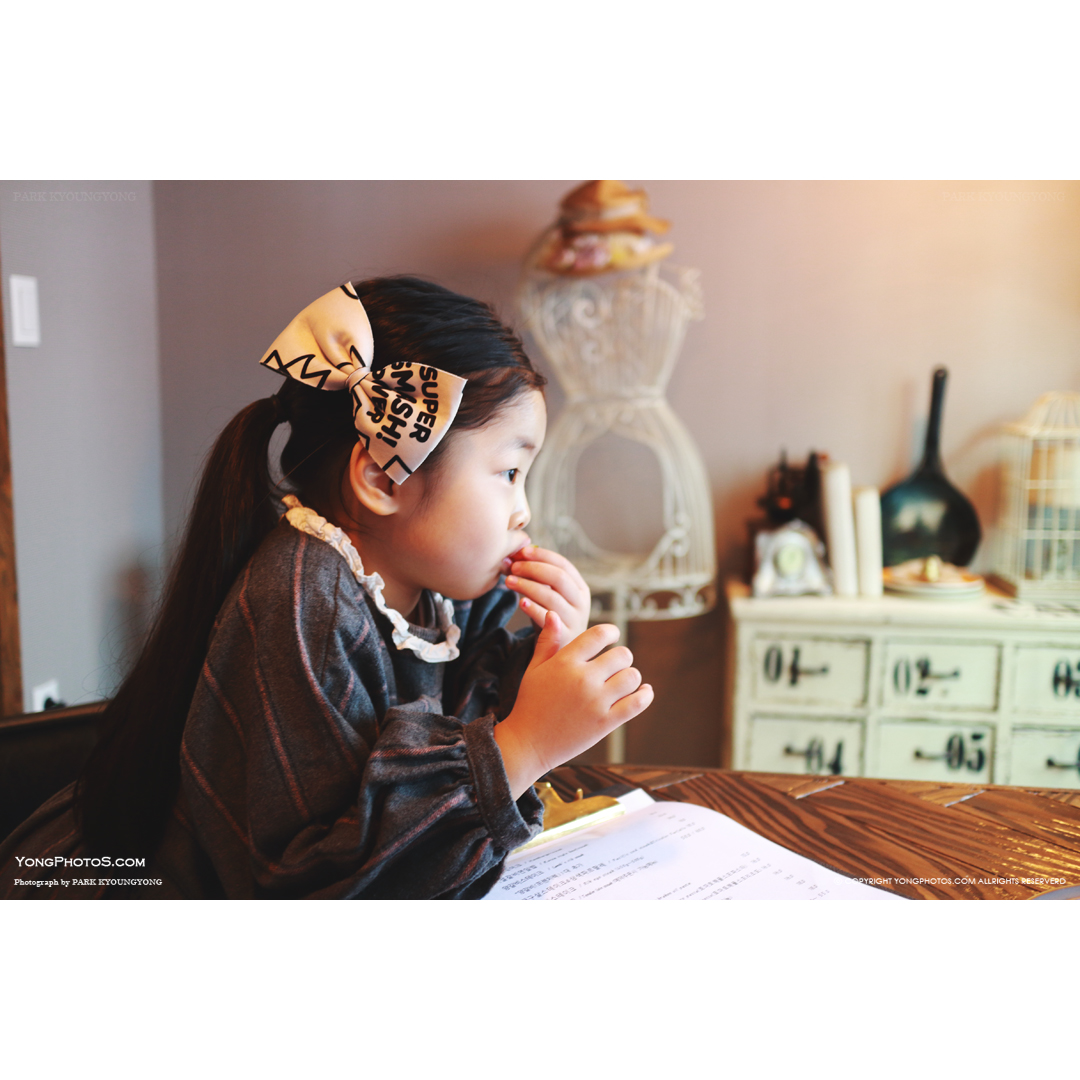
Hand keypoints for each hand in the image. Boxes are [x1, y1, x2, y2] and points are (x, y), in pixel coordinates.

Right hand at [493, 612, 653, 799]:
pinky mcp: (605, 723)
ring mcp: (596, 702)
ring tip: (623, 681)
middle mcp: (583, 679)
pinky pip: (637, 703)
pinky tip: (643, 692)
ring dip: (631, 677)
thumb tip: (554, 614)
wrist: (528, 743)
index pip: (599, 634)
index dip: (611, 632)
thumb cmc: (531, 703)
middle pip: (622, 655)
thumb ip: (547, 641)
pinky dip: (645, 695)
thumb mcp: (534, 669)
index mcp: (565, 662)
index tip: (613, 636)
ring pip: (632, 677)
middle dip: (621, 657)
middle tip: (615, 665)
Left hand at [502, 544, 590, 641]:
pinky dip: (533, 608)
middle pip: (559, 578)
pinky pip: (547, 619)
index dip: (542, 555)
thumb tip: (511, 556)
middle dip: (533, 569)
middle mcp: (581, 602)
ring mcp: (575, 620)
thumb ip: (535, 577)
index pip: (564, 565)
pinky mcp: (564, 636)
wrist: (559, 651)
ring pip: (552, 597)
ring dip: (528, 586)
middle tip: (513, 567)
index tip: (522, 552)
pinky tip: (521, 602)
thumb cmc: (551, 617)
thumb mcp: (549, 596)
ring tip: (509, 581)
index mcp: (580, 588)